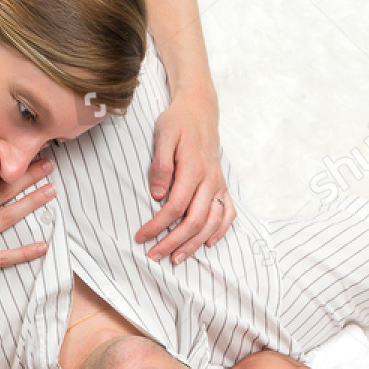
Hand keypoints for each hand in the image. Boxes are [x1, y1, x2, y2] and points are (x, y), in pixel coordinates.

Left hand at [135, 89, 233, 263]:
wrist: (200, 110)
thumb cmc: (177, 122)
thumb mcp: (163, 134)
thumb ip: (161, 165)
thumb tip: (157, 195)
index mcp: (194, 169)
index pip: (175, 207)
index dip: (157, 226)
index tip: (141, 237)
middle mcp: (210, 180)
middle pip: (194, 222)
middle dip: (173, 242)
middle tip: (154, 256)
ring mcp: (218, 184)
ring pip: (211, 223)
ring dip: (193, 244)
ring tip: (176, 258)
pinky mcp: (222, 186)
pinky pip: (228, 213)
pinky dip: (220, 231)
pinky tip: (207, 243)